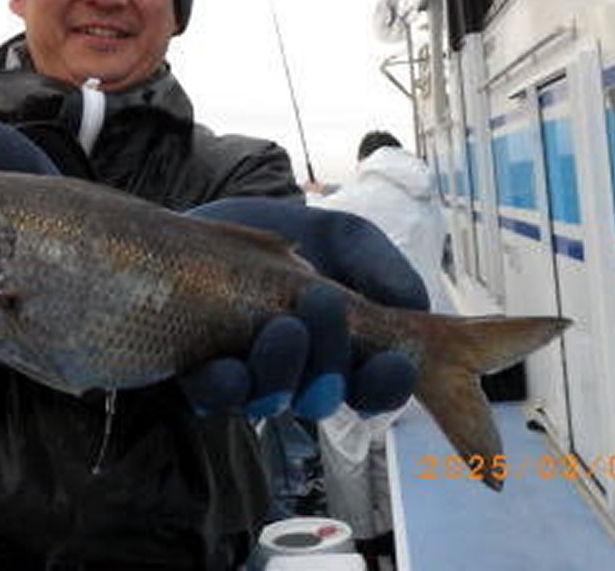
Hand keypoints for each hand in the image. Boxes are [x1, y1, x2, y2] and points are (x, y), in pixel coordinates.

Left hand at [177, 199, 427, 420]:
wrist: (230, 212)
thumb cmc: (299, 236)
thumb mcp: (349, 238)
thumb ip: (381, 267)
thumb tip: (411, 306)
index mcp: (348, 353)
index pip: (377, 389)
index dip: (387, 384)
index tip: (393, 361)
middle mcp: (302, 375)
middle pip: (324, 398)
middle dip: (329, 359)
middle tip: (322, 300)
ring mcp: (253, 379)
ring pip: (270, 402)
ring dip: (280, 372)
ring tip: (283, 326)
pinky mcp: (203, 372)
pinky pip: (213, 396)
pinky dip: (223, 385)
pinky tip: (228, 363)